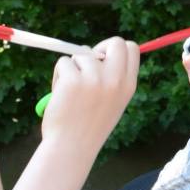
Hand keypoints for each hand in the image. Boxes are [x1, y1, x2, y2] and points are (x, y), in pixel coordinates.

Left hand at [44, 38, 138, 152]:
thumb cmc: (88, 127)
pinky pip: (64, 63)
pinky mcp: (73, 80)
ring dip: (73, 68)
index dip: (115, 49)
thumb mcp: (112, 103)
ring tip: (70, 92)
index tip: (103, 59)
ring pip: (81, 54)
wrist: (71, 147)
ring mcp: (95, 79)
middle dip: (98, 47)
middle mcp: (115, 79)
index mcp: (128, 85)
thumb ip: (112, 79)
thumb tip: (97, 54)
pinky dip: (59, 75)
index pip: (131, 49)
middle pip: (115, 42)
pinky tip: (61, 96)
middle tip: (86, 63)